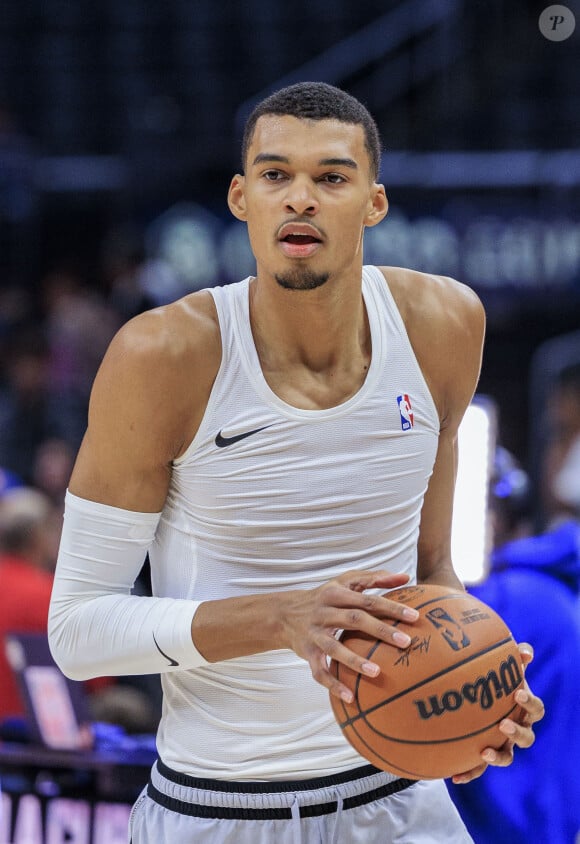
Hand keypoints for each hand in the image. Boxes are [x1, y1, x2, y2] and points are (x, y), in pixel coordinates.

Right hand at [280, 569, 418, 701]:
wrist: (284, 614)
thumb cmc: (325, 596)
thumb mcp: (346, 582)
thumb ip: (375, 578)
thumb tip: (405, 576)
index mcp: (337, 593)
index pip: (368, 600)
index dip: (391, 608)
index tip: (415, 617)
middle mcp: (325, 612)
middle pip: (355, 620)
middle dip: (381, 630)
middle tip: (406, 642)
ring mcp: (315, 634)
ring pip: (335, 647)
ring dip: (354, 660)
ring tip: (376, 672)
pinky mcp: (307, 653)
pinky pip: (319, 671)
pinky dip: (333, 685)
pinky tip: (350, 698)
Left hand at [451, 643, 544, 783]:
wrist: (472, 696)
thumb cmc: (491, 677)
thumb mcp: (502, 665)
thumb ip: (514, 657)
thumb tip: (526, 651)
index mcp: (523, 708)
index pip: (536, 709)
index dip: (530, 703)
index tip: (518, 693)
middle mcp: (516, 729)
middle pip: (527, 738)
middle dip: (517, 732)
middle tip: (503, 724)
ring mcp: (501, 744)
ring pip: (507, 757)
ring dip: (498, 756)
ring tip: (484, 752)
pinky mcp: (483, 756)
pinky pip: (479, 769)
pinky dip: (468, 773)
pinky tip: (453, 776)